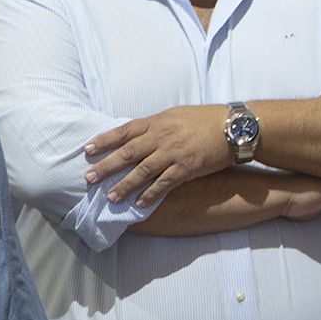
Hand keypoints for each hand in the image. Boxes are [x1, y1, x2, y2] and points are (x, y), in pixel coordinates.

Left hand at [85, 105, 233, 205]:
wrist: (233, 127)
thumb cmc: (205, 120)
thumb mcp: (176, 115)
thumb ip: (156, 125)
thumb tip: (136, 134)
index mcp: (157, 122)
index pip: (124, 131)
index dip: (104, 140)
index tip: (87, 149)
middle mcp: (162, 136)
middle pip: (127, 153)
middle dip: (106, 167)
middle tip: (88, 178)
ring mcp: (174, 153)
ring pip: (142, 171)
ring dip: (124, 186)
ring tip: (111, 197)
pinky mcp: (187, 167)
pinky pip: (164, 184)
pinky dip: (150, 194)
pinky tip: (139, 204)